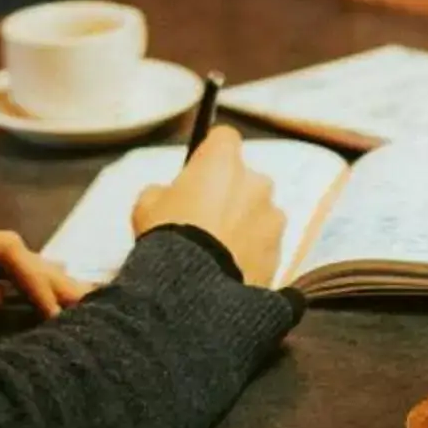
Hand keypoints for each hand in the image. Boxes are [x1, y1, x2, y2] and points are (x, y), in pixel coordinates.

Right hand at [130, 124, 285, 286]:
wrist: (195, 289)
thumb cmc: (168, 236)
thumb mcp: (147, 204)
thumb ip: (165, 191)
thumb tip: (170, 196)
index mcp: (223, 161)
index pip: (224, 138)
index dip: (210, 154)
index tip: (199, 171)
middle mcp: (256, 182)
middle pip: (246, 179)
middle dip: (230, 194)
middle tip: (205, 220)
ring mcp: (273, 218)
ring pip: (259, 214)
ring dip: (244, 225)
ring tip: (218, 252)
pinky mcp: (280, 252)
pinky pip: (265, 246)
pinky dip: (252, 253)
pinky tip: (229, 270)